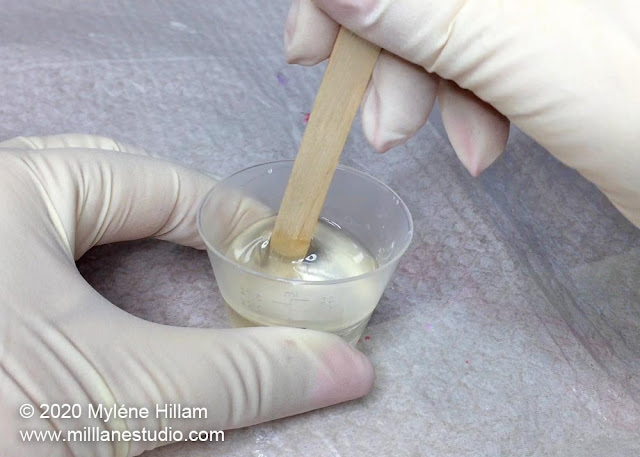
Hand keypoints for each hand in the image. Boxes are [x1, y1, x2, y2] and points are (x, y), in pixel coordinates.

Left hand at [0, 134, 372, 456]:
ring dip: (122, 248)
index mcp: (12, 186)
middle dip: (172, 223)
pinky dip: (77, 277)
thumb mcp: (114, 393)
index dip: (229, 216)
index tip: (276, 252)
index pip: (156, 182)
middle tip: (223, 262)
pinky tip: (94, 312)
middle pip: (105, 187)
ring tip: (170, 281)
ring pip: (61, 221)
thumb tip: (348, 369)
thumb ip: (239, 377)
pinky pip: (28, 257)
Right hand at [285, 0, 639, 227]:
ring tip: (456, 149)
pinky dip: (467, 102)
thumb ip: (435, 17)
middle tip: (381, 125)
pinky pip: (482, 55)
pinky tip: (481, 146)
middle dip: (390, 52)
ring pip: (449, 24)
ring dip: (431, 90)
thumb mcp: (540, 63)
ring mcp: (548, 8)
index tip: (312, 46)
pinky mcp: (553, 39)